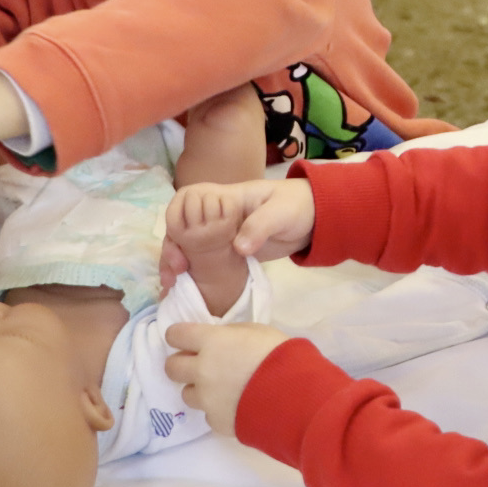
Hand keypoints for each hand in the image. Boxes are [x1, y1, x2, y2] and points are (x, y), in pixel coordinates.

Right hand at [159, 178, 315, 285]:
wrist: (316, 219)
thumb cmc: (297, 205)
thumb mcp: (281, 212)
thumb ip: (260, 226)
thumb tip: (237, 248)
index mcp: (225, 198)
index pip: (188, 200)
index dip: (177, 217)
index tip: (181, 241)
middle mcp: (216, 216)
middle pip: (181, 225)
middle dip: (171, 246)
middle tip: (175, 270)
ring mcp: (221, 236)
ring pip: (188, 245)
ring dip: (176, 261)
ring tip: (171, 284)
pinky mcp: (229, 253)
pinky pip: (204, 260)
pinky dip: (192, 272)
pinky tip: (183, 287)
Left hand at [162, 322, 290, 435]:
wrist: (296, 397)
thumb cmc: (281, 356)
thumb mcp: (257, 331)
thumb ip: (231, 334)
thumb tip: (220, 340)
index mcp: (211, 342)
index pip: (174, 335)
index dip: (179, 336)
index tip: (188, 340)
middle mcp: (201, 370)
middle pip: (171, 367)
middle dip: (182, 365)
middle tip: (200, 365)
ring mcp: (207, 399)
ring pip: (187, 394)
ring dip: (200, 390)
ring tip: (223, 390)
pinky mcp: (216, 422)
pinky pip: (209, 414)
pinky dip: (219, 410)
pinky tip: (238, 406)